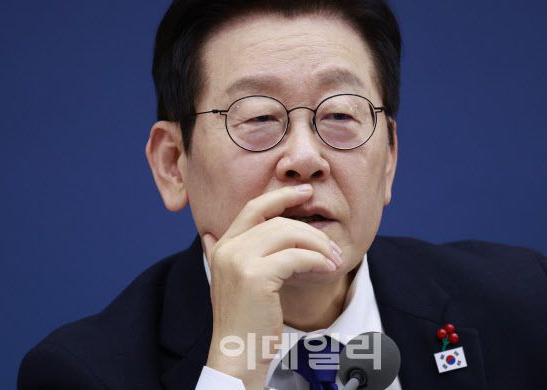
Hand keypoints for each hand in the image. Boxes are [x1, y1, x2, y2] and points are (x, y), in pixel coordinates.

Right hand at [202, 184, 342, 387]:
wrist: (237, 354)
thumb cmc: (245, 320)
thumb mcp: (235, 280)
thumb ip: (232, 254)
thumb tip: (213, 232)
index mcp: (222, 246)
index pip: (254, 207)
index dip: (281, 196)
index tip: (305, 192)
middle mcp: (227, 248)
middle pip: (278, 221)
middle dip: (311, 232)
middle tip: (332, 247)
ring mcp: (239, 260)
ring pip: (289, 235)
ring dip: (318, 245)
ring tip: (334, 259)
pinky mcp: (255, 276)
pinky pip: (297, 256)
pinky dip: (317, 260)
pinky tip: (328, 269)